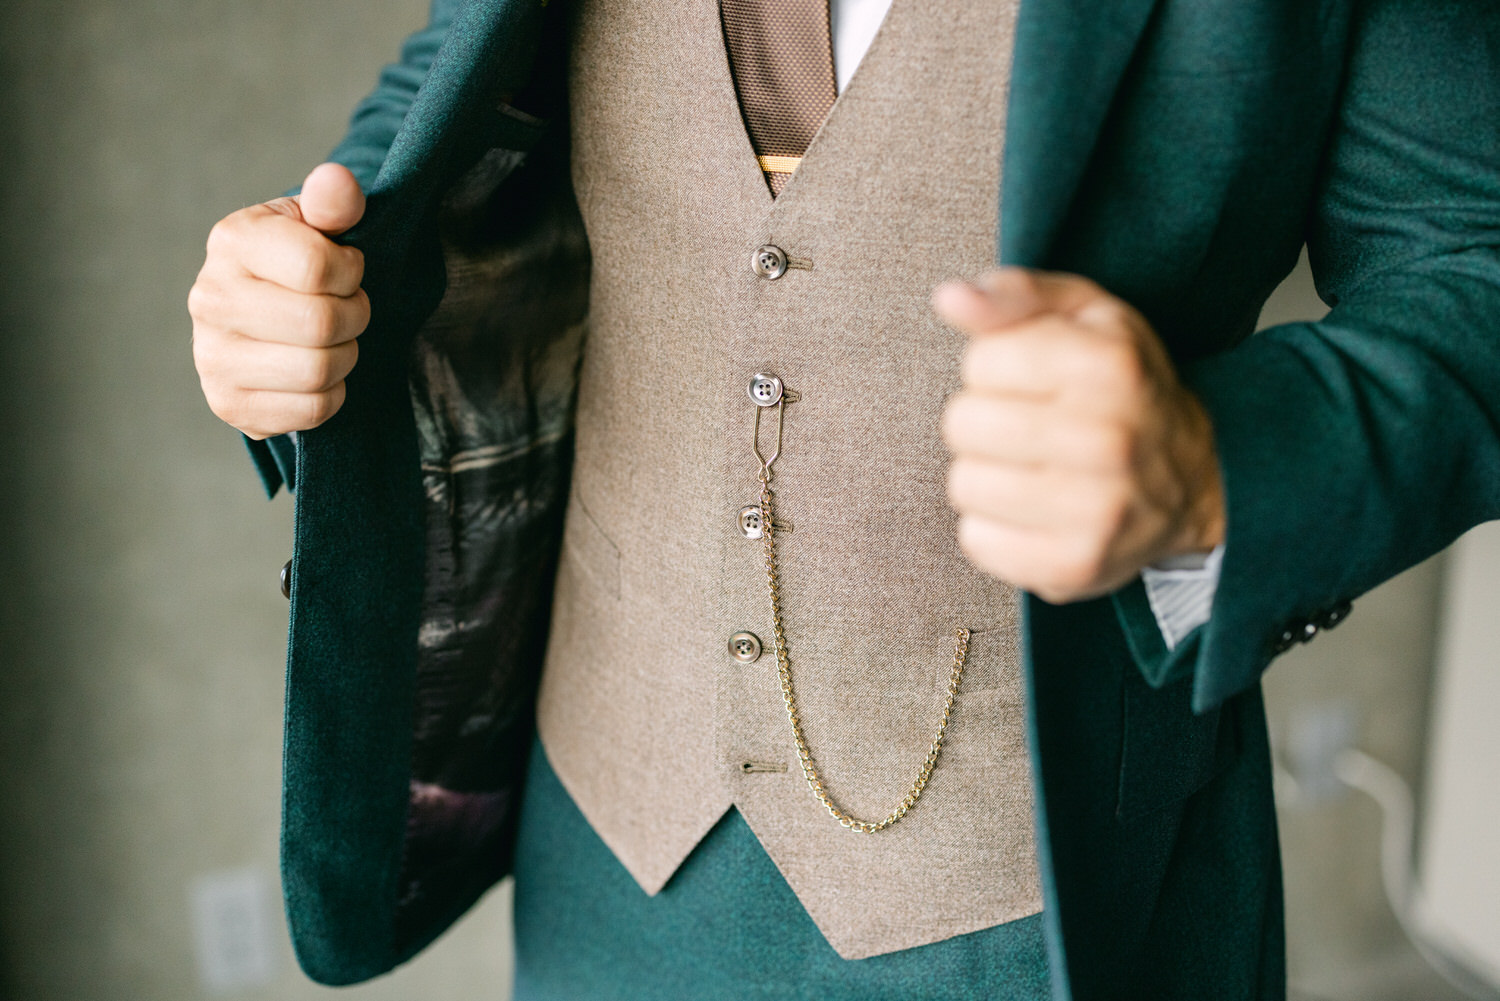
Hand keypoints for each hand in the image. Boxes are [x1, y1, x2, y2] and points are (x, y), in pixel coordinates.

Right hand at [189, 162, 368, 438]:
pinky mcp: (228, 404)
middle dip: (355, 316)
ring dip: (346, 357)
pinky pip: (312, 410)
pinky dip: (331, 394)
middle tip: (348, 308)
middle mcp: (209, 298)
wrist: (265, 315)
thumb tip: (338, 181)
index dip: (351, 271)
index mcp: (231, 241)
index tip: (346, 269)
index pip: (318, 267)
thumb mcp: (317, 224)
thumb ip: (334, 202)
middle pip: (321, 324)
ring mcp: (212, 357)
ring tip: (333, 339)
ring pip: (319, 370)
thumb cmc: (298, 263)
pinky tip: (315, 372)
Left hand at [933, 268, 1224, 603]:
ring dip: (986, 475)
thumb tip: (949, 296)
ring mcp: (1094, 511)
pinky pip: (976, 541)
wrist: (1201, 479)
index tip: (1034, 380)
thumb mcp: (1087, 316)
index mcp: (1108, 365)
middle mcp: (1107, 439)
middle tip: (1032, 428)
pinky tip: (1035, 512)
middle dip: (986, 421)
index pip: (980, 362)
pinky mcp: (1073, 566)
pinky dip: (994, 528)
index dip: (996, 367)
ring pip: (963, 484)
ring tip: (1033, 469)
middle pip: (962, 424)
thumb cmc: (1125, 386)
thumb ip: (1016, 296)